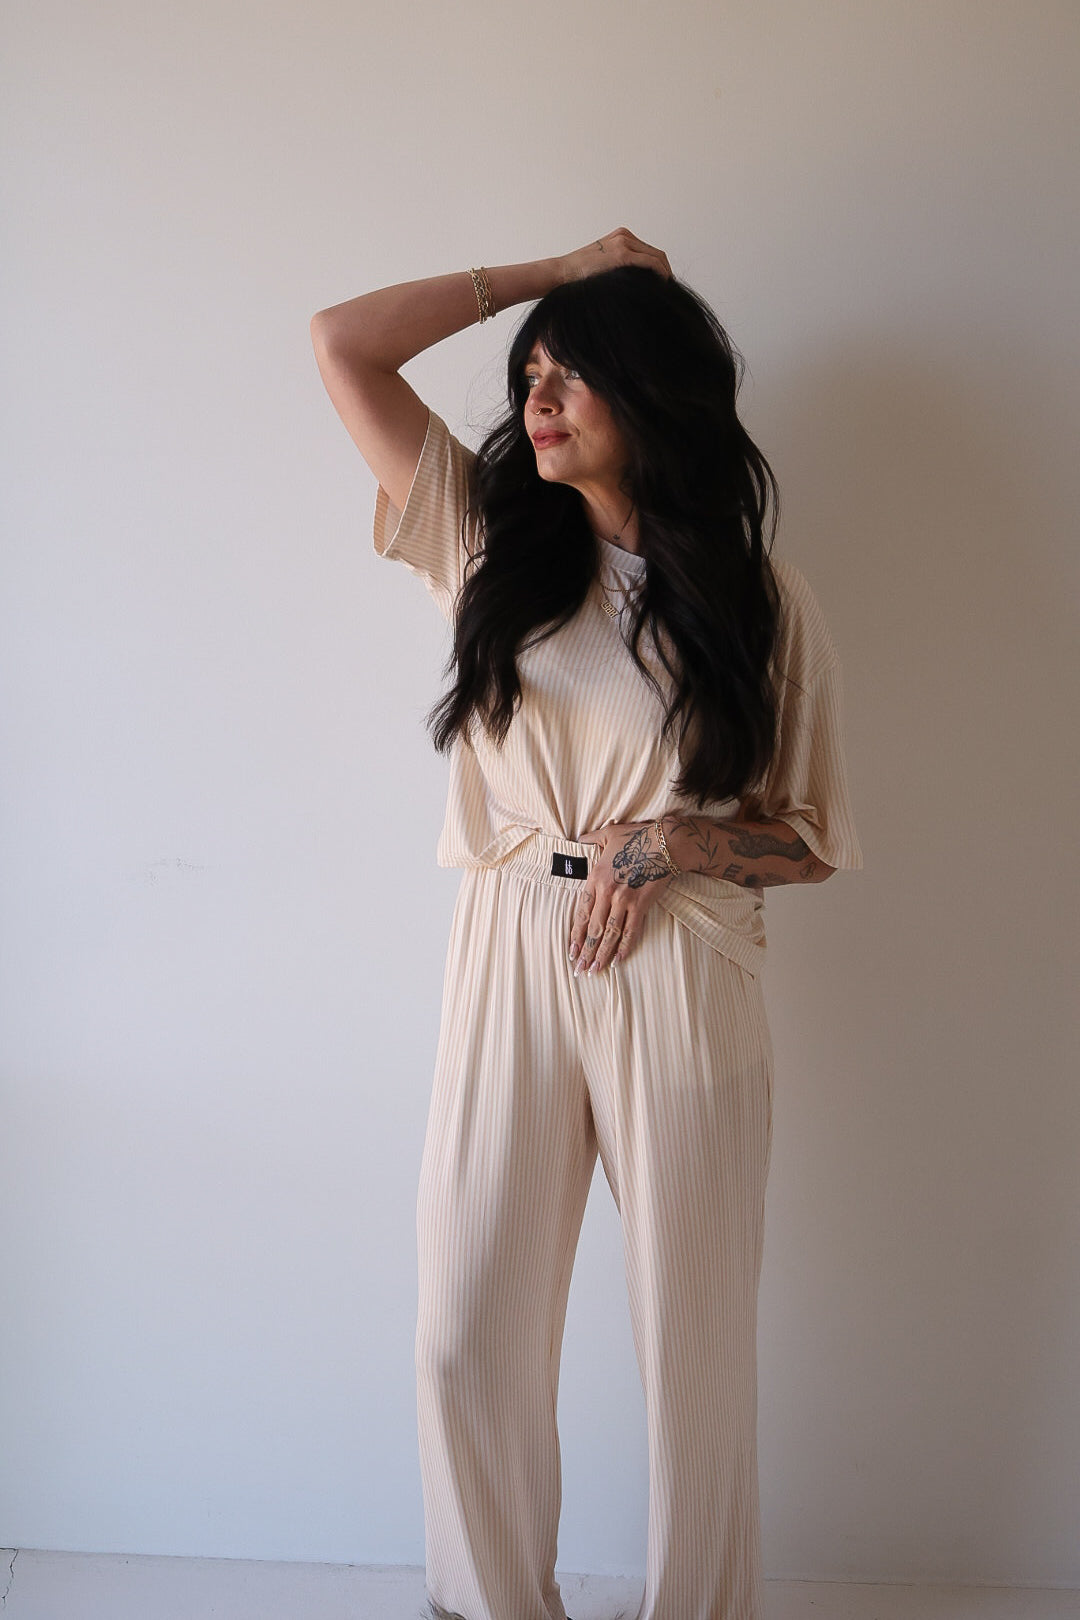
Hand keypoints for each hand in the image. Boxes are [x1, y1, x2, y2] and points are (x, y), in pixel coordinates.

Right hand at [557, 227, 671, 285]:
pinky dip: (660, 273)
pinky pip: (650, 263)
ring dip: (665, 273)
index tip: (663, 281)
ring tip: (667, 289)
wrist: (562, 272)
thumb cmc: (578, 275)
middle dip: (665, 270)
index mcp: (620, 236)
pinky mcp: (622, 254)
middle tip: (669, 287)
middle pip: (655, 252)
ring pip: (656, 257)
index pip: (647, 250)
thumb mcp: (601, 264)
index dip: (659, 266)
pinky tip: (662, 285)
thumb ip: (618, 266)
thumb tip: (634, 282)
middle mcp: (624, 236)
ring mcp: (623, 243)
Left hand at [569, 820, 674, 973]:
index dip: (576, 933)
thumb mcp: (608, 833)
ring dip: (602, 954)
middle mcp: (608, 891)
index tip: (571, 949)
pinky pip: (631, 931)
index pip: (582, 911)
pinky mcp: (642, 905)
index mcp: (596, 877)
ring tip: (594, 970)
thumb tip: (579, 839)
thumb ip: (590, 839)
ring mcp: (625, 900)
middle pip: (594, 927)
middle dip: (585, 951)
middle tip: (579, 968)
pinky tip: (618, 961)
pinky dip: (625, 947)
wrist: (666, 843)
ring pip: (610, 933)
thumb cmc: (637, 837)